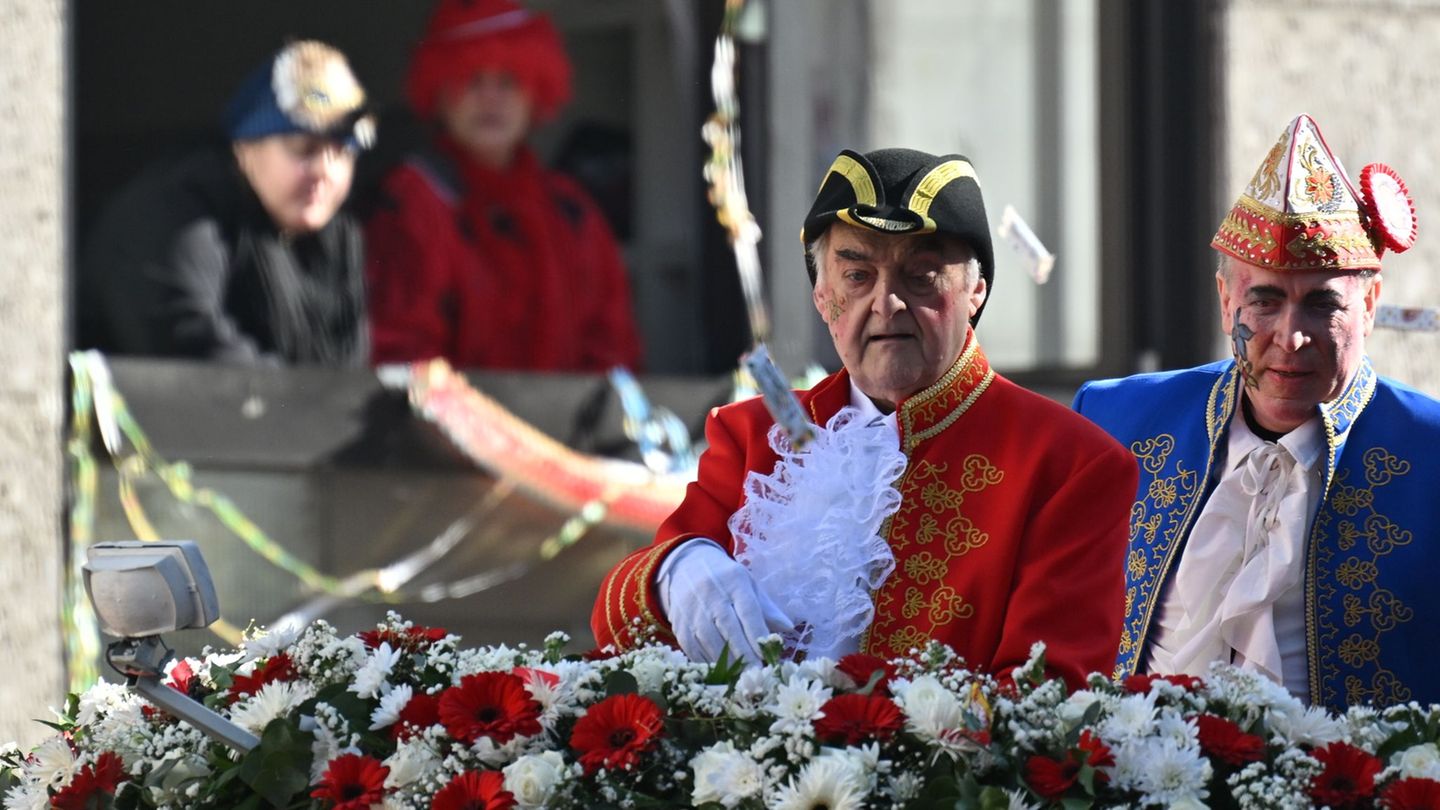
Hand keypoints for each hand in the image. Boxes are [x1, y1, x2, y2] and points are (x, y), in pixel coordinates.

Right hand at [658, 541, 793, 663]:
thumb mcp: (748, 585)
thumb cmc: (725, 580)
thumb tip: (788, 628)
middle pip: (728, 627)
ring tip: (740, 677)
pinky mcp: (679, 623)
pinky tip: (719, 673)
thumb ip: (767, 607)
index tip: (767, 656)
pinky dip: (707, 662)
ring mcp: (692, 609)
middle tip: (756, 674)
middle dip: (743, 653)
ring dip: (725, 662)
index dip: (757, 634)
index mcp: (734, 581)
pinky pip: (693, 647)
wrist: (686, 568)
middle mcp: (711, 593)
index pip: (748, 610)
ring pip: (709, 640)